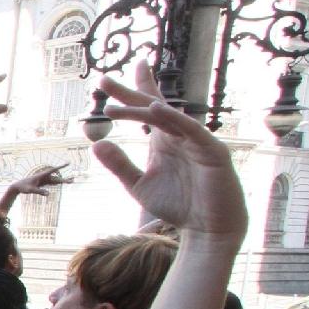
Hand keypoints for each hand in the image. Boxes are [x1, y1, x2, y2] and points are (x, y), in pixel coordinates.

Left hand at [6, 163, 69, 196]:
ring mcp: (43, 180)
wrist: (17, 187)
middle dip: (65, 179)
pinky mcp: (42, 183)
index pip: (53, 170)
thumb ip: (39, 191)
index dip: (61, 166)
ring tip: (72, 181)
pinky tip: (63, 182)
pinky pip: (52, 183)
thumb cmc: (23, 187)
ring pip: (55, 180)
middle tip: (73, 180)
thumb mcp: (31, 190)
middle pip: (56, 178)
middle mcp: (44, 177)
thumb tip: (48, 194)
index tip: (68, 163)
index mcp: (41, 175)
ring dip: (63, 181)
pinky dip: (58, 183)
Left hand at [90, 61, 248, 240]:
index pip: (146, 110)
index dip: (132, 91)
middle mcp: (179, 135)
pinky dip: (176, 118)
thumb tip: (96, 144)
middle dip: (129, 94)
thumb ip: (119, 165)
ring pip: (168, 118)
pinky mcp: (212, 150)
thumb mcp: (139, 185)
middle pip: (153, 107)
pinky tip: (157, 109)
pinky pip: (193, 130)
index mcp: (164, 140)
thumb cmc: (179, 205)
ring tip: (115, 105)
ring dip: (143, 108)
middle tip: (103, 81)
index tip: (106, 79)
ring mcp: (196, 141)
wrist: (208, 229)